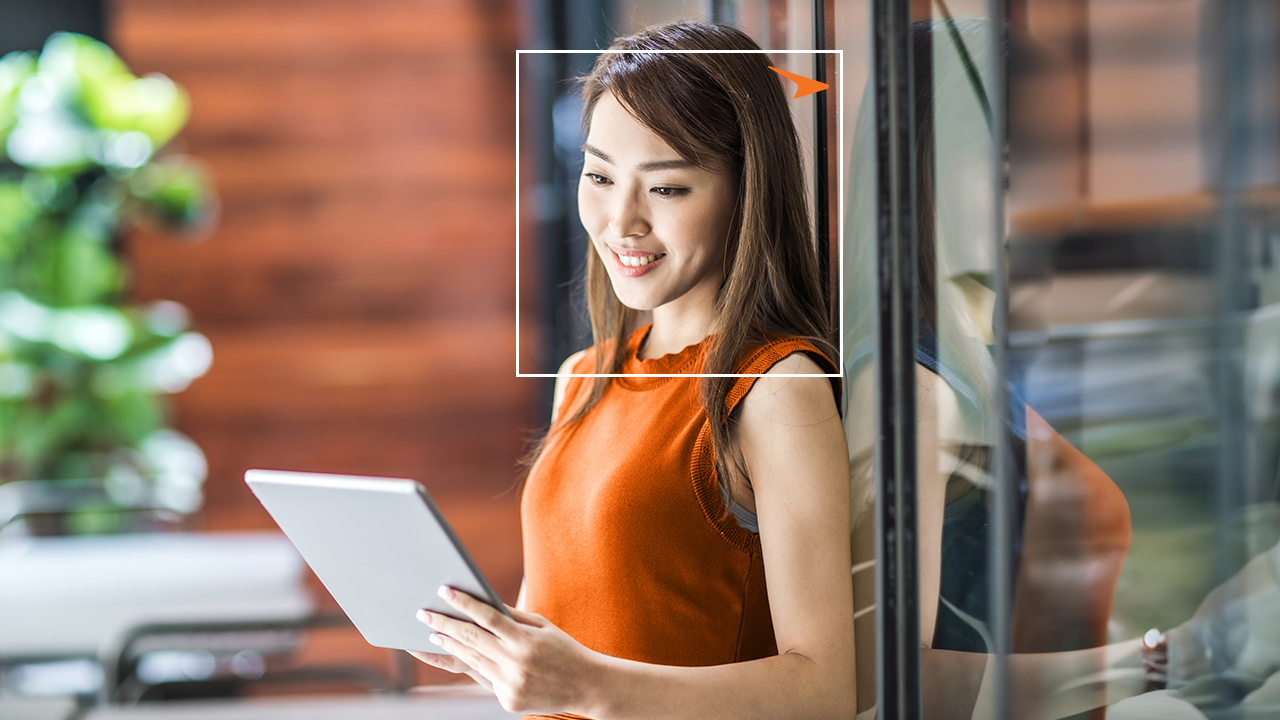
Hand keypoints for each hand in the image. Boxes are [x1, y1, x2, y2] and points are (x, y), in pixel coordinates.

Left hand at [414, 586, 598, 714]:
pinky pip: (485, 680)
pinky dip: (473, 667)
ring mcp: (510, 685)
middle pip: (471, 640)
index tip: (444, 591)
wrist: (587, 685)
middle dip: (444, 625)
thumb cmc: (565, 650)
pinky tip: (456, 655)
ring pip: (470, 662)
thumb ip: (513, 617)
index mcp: (525, 640)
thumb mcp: (543, 627)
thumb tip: (484, 605)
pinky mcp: (508, 701)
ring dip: (448, 647)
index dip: (464, 604)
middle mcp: (515, 663)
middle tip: (424, 614)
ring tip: (432, 634)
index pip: (487, 617)